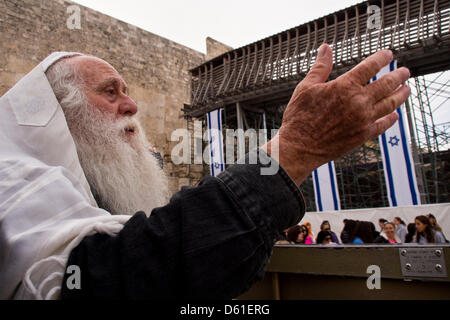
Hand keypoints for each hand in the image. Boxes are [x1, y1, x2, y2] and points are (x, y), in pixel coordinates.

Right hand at [263, 43, 410, 184]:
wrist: (299, 147)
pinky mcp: (363, 135)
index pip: (370, 66)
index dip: (381, 58)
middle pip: (387, 84)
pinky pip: (383, 124)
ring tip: (407, 89)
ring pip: (390, 104)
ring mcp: (363, 119)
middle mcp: (358, 102)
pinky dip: (391, 118)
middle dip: (398, 75)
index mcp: (345, 86)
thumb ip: (320, 67)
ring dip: (401, 95)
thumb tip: (326, 48)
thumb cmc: (299, 117)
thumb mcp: (306, 87)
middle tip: (405, 71)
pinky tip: (395, 115)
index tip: (387, 55)